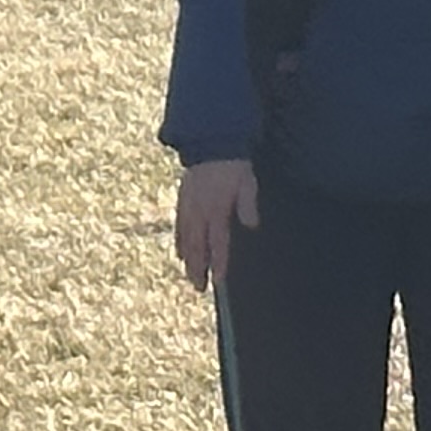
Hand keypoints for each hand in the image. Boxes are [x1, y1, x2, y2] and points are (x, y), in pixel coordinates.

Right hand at [175, 158, 258, 291]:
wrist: (211, 143)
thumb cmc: (233, 164)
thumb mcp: (247, 182)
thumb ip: (248, 204)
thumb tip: (251, 225)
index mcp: (217, 208)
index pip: (218, 242)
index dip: (218, 262)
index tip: (218, 280)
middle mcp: (200, 210)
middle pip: (198, 246)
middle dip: (198, 268)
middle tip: (199, 287)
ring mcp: (189, 206)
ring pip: (186, 238)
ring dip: (188, 259)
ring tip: (190, 275)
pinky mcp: (182, 199)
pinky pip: (179, 225)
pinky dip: (180, 241)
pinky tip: (180, 252)